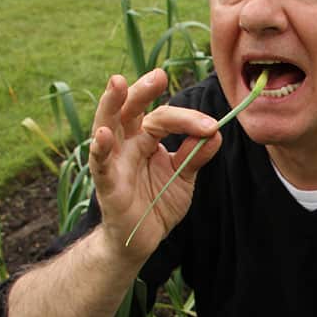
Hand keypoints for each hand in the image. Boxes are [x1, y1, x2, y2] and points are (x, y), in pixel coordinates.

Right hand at [88, 70, 220, 264]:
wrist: (143, 240)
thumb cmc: (157, 203)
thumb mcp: (183, 177)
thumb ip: (195, 155)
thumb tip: (216, 133)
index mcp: (145, 138)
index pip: (163, 118)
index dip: (187, 119)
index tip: (211, 124)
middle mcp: (127, 143)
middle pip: (130, 110)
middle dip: (141, 91)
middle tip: (158, 76)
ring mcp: (114, 161)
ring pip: (108, 125)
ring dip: (111, 104)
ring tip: (118, 83)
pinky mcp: (107, 184)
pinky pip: (100, 163)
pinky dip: (100, 148)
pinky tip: (103, 135)